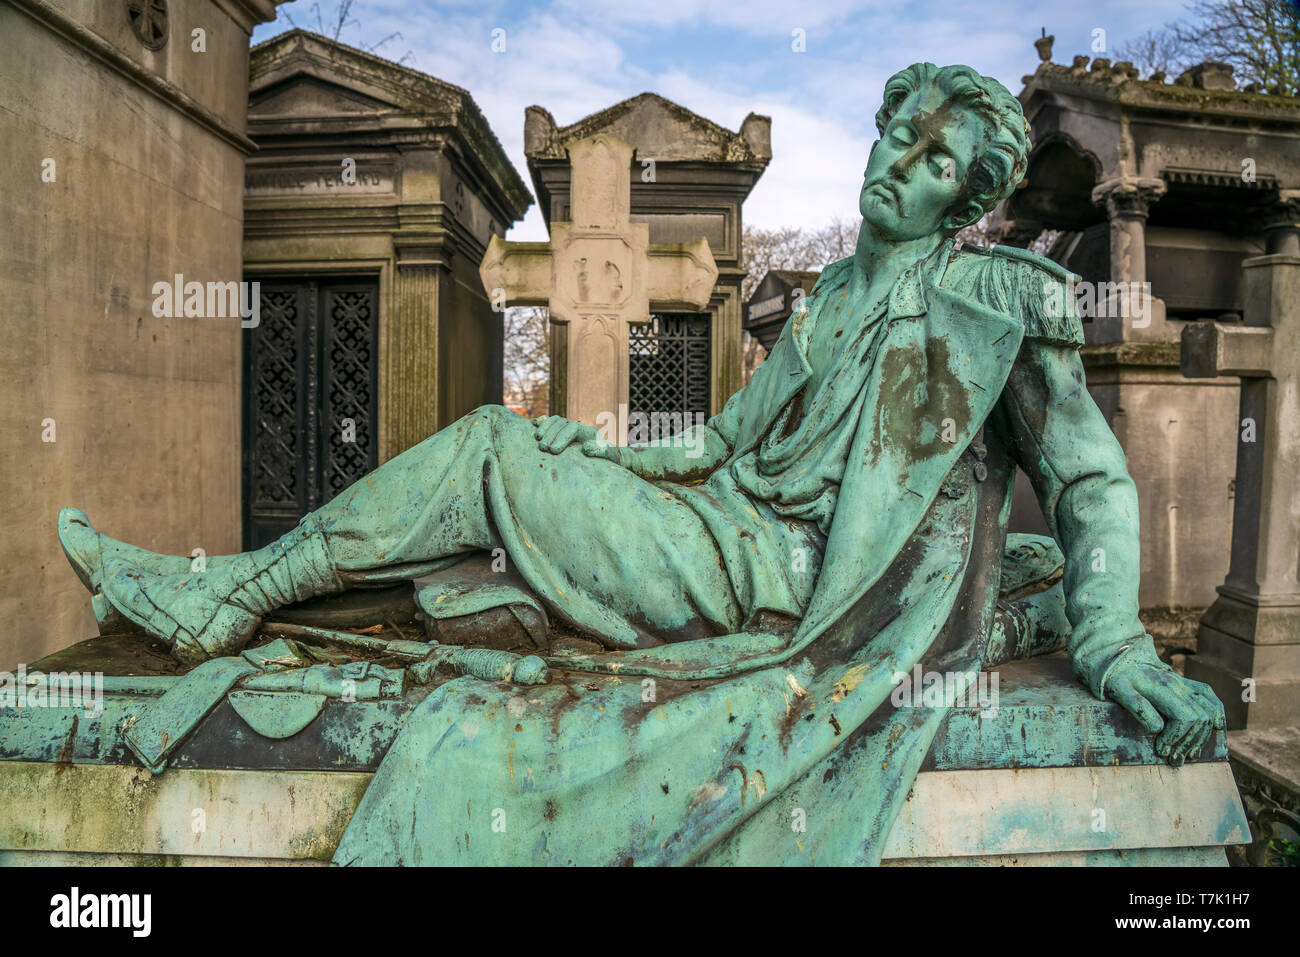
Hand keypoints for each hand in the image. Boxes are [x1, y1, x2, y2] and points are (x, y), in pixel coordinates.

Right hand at [531, 415, 616, 460]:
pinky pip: (551, 422)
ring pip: (555, 421)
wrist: (608, 456)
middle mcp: (578, 427)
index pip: (572, 428)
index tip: (553, 451)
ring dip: (545, 428)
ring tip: (537, 440)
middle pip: (561, 423)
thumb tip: (585, 447)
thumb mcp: (608, 455)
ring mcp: (569, 428)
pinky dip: (543, 422)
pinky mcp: (562, 432)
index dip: (561, 438)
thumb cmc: (608, 458)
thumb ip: (600, 451)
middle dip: (551, 434)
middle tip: (543, 448)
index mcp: (588, 432)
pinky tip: (533, 424)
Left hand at [1106, 660, 1225, 766]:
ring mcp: (1185, 684)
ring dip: (1201, 737)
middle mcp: (1177, 684)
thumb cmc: (1116, 678)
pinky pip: (1211, 698)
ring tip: (1187, 754)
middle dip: (1187, 742)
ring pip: (1209, 712)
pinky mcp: (1188, 685)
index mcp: (1161, 687)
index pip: (1184, 716)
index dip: (1176, 737)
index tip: (1162, 749)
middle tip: (1173, 758)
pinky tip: (1216, 729)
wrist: (1120, 661)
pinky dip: (1217, 715)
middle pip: (1199, 718)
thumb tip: (1158, 728)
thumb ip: (1137, 706)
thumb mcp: (1118, 690)